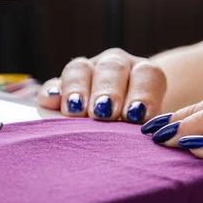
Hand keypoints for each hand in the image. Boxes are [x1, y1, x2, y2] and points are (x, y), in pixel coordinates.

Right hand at [38, 48, 166, 122]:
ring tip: (75, 111)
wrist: (118, 134)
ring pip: (80, 69)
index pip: (146, 75)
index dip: (143, 94)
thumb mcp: (148, 130)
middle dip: (108, 90)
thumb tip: (152, 135)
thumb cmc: (140, 134)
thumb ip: (149, 129)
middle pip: (112, 67)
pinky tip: (50, 102)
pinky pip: (52, 84)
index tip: (136, 116)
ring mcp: (86, 73)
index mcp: (143, 75)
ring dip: (77, 89)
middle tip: (104, 114)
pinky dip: (51, 92)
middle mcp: (115, 68)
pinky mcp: (59, 87)